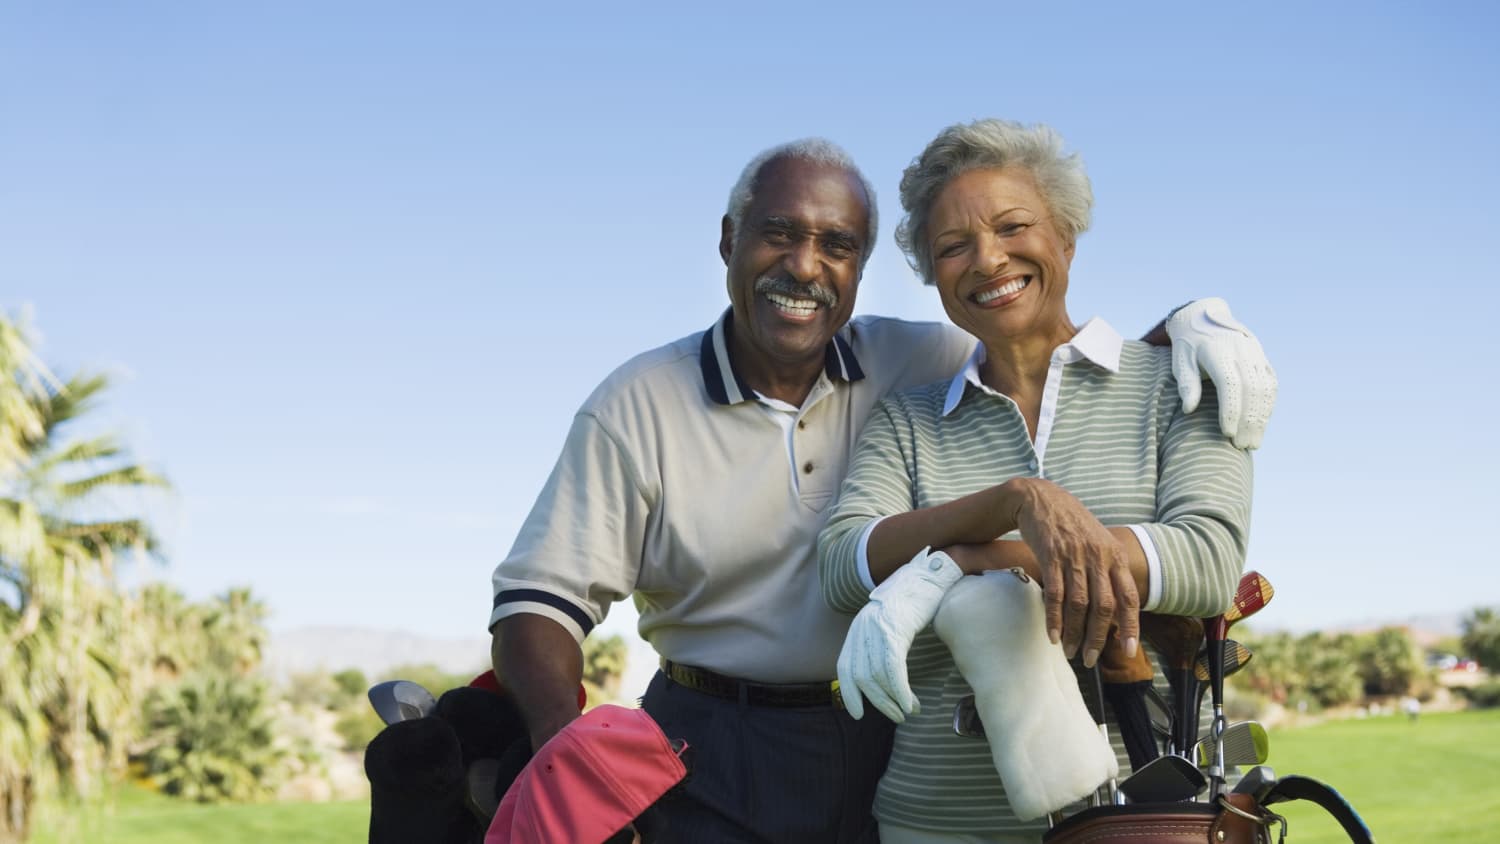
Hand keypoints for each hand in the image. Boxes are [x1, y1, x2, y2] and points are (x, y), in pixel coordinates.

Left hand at [836, 547, 963, 721]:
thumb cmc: (918, 597)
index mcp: (860, 626)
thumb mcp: (894, 620)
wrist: (932, 570)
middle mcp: (863, 627)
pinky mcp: (895, 628)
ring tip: (907, 710)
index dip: (849, 692)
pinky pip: (892, 669)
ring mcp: (878, 627)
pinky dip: (900, 691)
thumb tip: (886, 671)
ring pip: (877, 677)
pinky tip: (909, 703)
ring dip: (892, 700)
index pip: (845, 666)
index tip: (857, 712)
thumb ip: (884, 640)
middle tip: (895, 716)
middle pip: (861, 676)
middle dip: (878, 702)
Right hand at [1009, 479, 1138, 666]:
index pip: (1129, 597)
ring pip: (1079, 603)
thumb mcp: (1099, 542)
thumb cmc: (1071, 525)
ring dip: (1075, 632)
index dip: (1130, 627)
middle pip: (1104, 606)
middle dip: (1098, 637)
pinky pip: (1055, 593)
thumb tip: (1114, 608)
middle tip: (1090, 659)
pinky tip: (1053, 634)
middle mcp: (1099, 556)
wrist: (1041, 498)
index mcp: (1115, 556)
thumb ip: (1109, 571)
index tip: (1128, 652)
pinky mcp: (1051, 555)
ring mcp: (1075, 555)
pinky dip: (1054, 618)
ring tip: (1070, 651)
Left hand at [1166, 297, 1277, 449]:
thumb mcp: (1180, 361)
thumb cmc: (1188, 345)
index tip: (1227, 432)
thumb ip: (1186, 384)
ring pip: (1265, 388)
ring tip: (1253, 441)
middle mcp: (1242, 351)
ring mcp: (1255, 354)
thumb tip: (1189, 409)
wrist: (1203, 316)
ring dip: (1262, 417)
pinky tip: (1262, 423)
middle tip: (1242, 445)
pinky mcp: (1262, 357)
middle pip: (1252, 390)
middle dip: (1249, 420)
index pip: (1231, 385)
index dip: (1231, 410)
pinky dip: (1268, 405)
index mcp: (1219, 351)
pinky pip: (1271, 383)